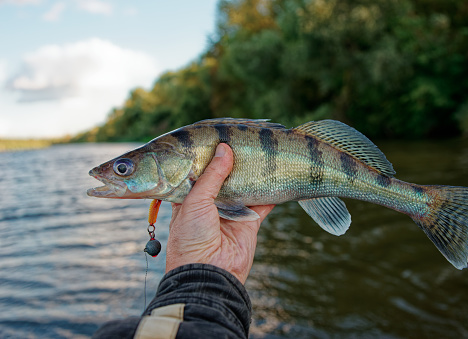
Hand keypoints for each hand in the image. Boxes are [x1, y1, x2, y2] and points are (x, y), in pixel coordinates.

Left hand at [165, 143, 274, 283]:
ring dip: (251, 174)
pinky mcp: (249, 223)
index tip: (219, 137)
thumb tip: (225, 149)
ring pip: (244, 187)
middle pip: (224, 177)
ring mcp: (231, 213)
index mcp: (190, 198)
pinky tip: (276, 175)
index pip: (199, 171)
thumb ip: (212, 175)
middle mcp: (210, 204)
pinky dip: (270, 191)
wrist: (208, 274)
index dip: (208, 156)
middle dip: (233, 163)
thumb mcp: (195, 201)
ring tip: (260, 152)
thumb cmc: (191, 237)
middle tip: (244, 142)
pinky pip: (262, 203)